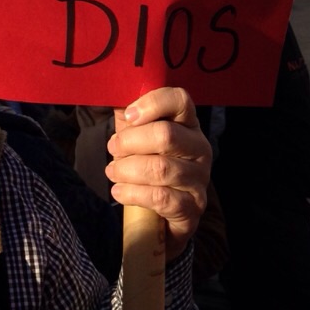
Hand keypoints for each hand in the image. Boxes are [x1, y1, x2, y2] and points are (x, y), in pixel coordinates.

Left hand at [106, 87, 210, 260]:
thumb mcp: (137, 138)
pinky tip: (119, 192)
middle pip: (166, 135)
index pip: (180, 100)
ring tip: (112, 172)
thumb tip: (109, 91)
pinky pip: (161, 197)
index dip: (152, 103)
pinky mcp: (192, 208)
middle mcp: (200, 149)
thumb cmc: (147, 167)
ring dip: (127, 170)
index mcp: (188, 124)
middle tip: (112, 147)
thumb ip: (128, 116)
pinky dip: (133, 193)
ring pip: (161, 168)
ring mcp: (199, 180)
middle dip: (130, 142)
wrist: (161, 218)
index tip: (129, 115)